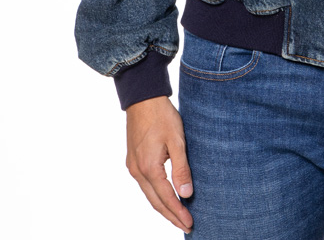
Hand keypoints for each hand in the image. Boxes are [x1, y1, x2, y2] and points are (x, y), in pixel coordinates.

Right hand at [126, 96, 193, 232]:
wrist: (142, 98)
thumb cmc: (162, 116)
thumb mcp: (177, 140)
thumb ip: (181, 169)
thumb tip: (186, 195)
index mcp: (149, 168)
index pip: (166, 198)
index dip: (178, 212)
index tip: (190, 223)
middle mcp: (137, 171)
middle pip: (155, 202)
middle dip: (171, 215)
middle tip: (186, 226)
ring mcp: (133, 166)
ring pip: (149, 194)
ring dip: (163, 207)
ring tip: (178, 216)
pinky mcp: (133, 160)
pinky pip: (145, 185)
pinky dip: (156, 195)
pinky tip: (164, 196)